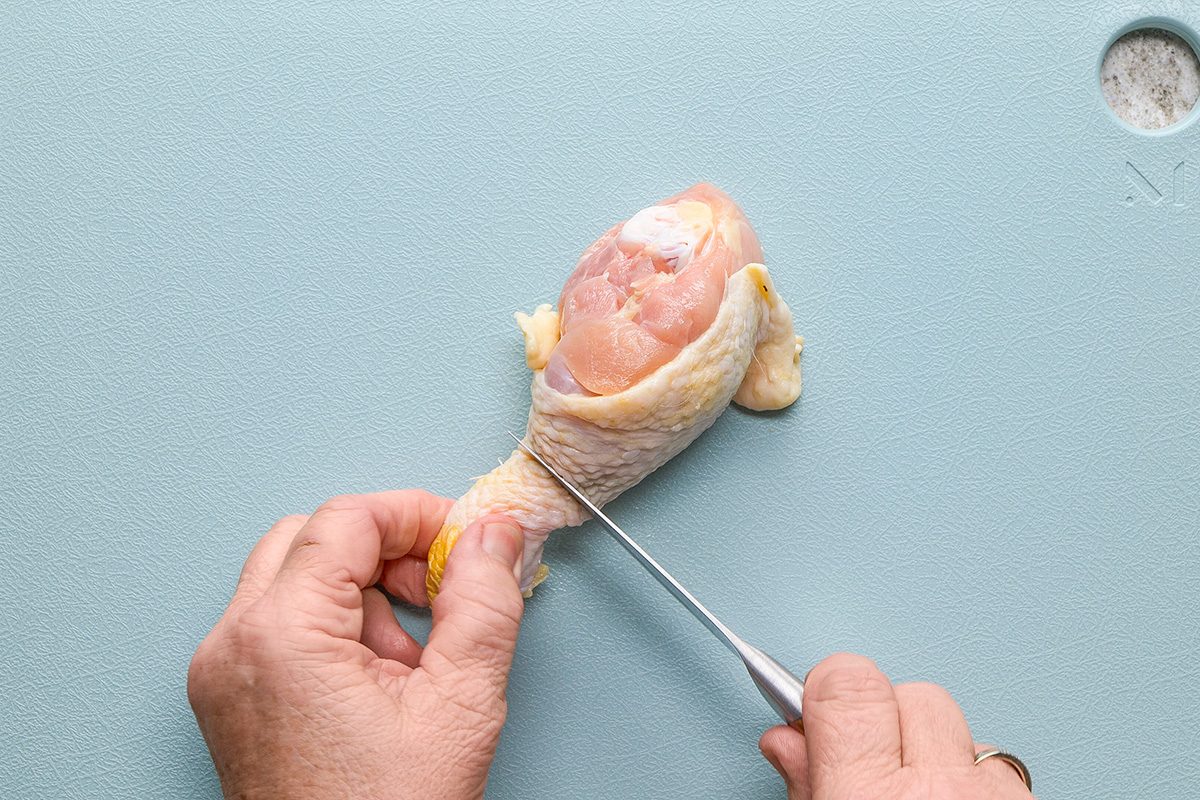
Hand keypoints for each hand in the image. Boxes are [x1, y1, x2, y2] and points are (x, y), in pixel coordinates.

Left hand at [188, 490, 524, 799]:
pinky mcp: (231, 697)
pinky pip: (282, 624)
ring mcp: (223, 673)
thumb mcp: (460, 706)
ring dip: (363, 592)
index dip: (415, 515)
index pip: (346, 521)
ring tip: (413, 655)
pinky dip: (336, 628)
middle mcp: (233, 645)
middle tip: (439, 586)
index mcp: (281, 636)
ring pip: (294, 578)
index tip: (461, 538)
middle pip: (310, 539)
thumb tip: (493, 535)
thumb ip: (485, 603)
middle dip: (385, 550)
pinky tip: (381, 680)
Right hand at [759, 653, 1033, 798]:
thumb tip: (789, 740)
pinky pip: (996, 761)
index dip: (830, 688)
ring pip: (958, 723)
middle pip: (908, 692)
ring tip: (917, 797)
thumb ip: (805, 786)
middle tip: (869, 768)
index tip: (820, 704)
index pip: (847, 683)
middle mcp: (937, 790)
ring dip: (935, 749)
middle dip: (885, 719)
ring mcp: (990, 795)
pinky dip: (972, 778)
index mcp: (867, 796)